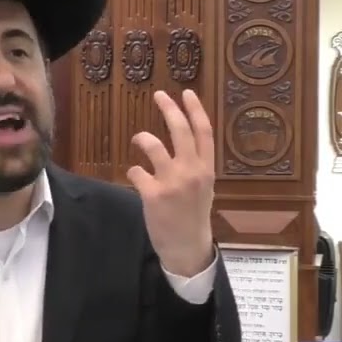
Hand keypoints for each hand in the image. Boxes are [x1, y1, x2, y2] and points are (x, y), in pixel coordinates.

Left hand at [126, 89, 216, 276]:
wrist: (188, 248)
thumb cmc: (194, 217)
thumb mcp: (204, 189)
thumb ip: (196, 167)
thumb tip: (185, 146)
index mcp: (207, 169)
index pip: (204, 132)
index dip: (195, 110)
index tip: (187, 92)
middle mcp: (192, 172)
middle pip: (180, 131)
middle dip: (169, 109)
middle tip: (159, 95)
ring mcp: (172, 182)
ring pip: (154, 146)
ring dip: (143, 138)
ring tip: (139, 139)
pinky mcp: (153, 195)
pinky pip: (136, 172)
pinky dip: (134, 171)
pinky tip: (135, 176)